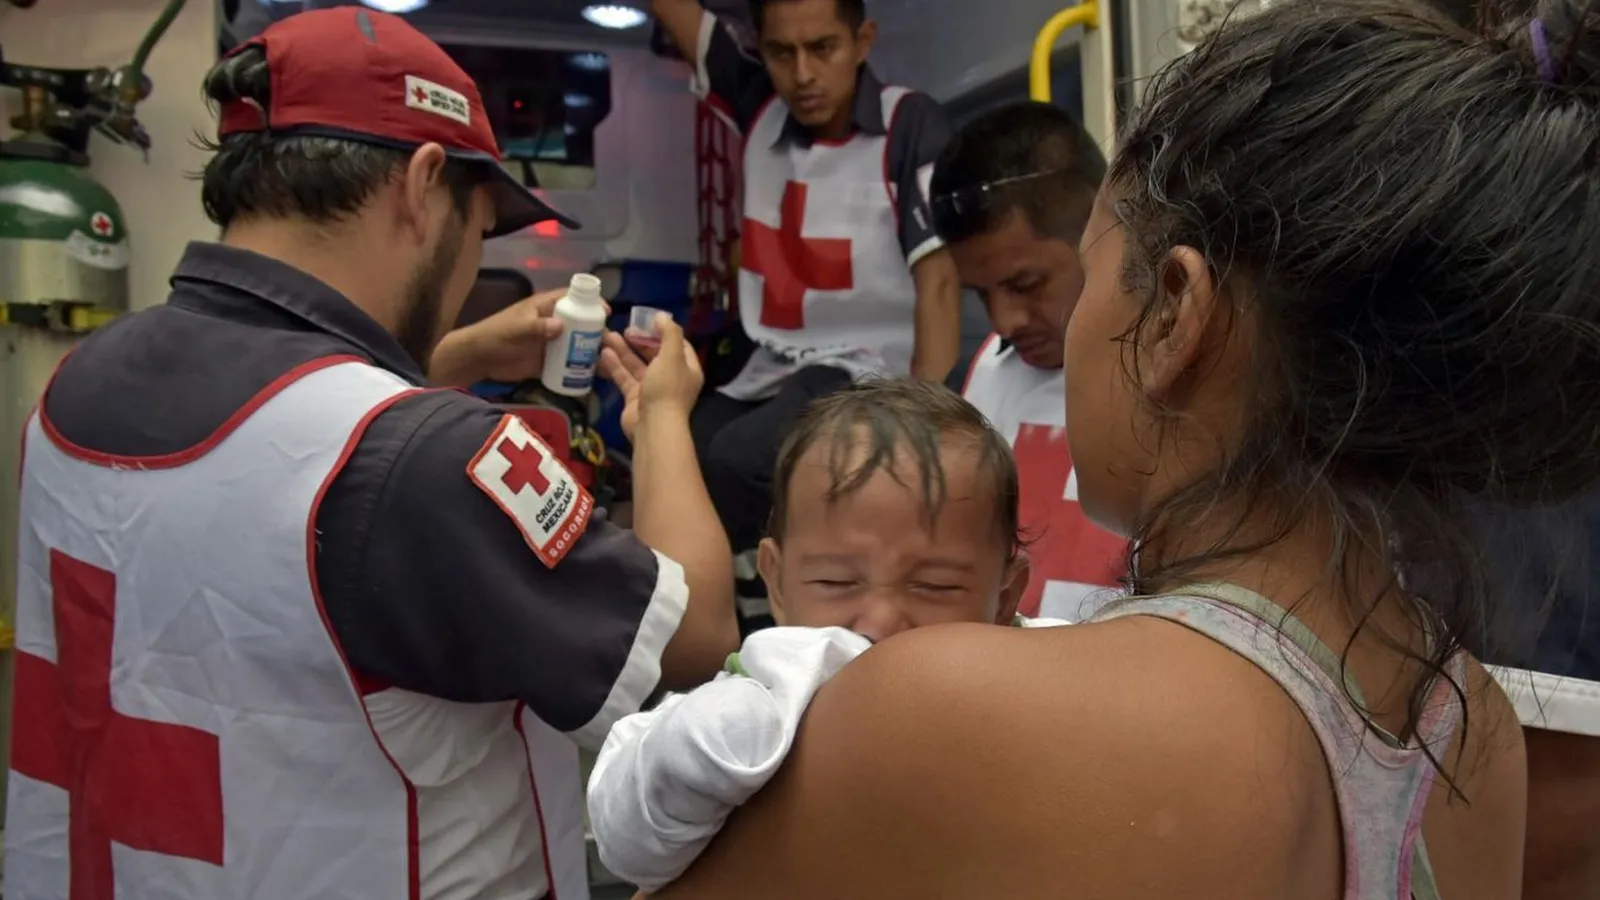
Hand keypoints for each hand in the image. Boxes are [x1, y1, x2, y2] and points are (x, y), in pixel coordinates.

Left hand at [428, 288, 609, 386]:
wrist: (479, 359)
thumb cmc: (496, 334)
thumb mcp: (516, 329)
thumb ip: (536, 327)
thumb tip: (561, 326)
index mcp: (546, 306)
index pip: (573, 298)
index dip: (591, 302)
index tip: (606, 312)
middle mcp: (554, 322)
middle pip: (582, 323)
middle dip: (598, 332)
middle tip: (611, 345)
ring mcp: (553, 343)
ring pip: (579, 344)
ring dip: (594, 352)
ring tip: (609, 363)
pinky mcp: (550, 361)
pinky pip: (570, 364)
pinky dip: (582, 369)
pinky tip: (595, 377)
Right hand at [599, 314, 703, 439]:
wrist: (653, 426)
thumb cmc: (666, 388)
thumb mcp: (672, 356)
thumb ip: (668, 333)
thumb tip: (662, 315)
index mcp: (687, 368)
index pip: (678, 344)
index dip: (663, 331)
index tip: (647, 320)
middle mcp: (671, 377)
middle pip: (655, 353)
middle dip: (639, 340)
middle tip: (625, 329)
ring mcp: (652, 388)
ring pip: (636, 365)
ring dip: (623, 351)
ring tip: (606, 336)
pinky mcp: (635, 398)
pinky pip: (625, 377)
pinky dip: (616, 366)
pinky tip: (603, 354)